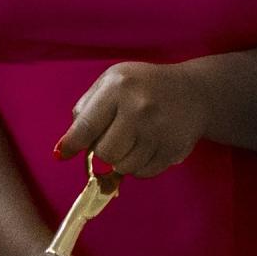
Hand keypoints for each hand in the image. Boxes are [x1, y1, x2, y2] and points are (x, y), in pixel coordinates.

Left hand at [55, 62, 206, 177]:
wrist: (194, 92)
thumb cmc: (144, 87)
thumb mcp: (112, 82)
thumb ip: (86, 109)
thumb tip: (64, 147)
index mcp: (119, 87)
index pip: (86, 126)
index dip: (71, 144)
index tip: (61, 154)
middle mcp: (139, 108)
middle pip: (104, 153)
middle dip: (103, 150)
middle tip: (114, 137)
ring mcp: (158, 131)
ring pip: (123, 167)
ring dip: (122, 160)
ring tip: (133, 139)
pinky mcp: (172, 149)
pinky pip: (142, 174)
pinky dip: (139, 166)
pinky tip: (148, 146)